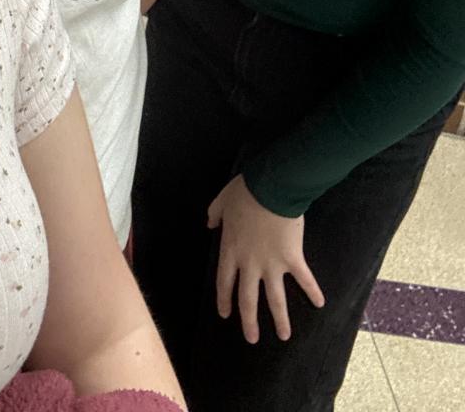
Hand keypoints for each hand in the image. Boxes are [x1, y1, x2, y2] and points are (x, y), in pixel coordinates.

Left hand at [207, 174, 324, 343]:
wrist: (271, 189)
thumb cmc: (245, 193)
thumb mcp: (222, 201)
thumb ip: (214, 214)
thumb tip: (209, 224)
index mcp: (231, 250)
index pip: (224, 281)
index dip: (224, 299)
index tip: (225, 315)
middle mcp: (250, 264)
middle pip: (247, 299)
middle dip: (249, 321)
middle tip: (252, 339)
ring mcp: (272, 264)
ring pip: (275, 298)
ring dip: (280, 319)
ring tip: (284, 336)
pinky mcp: (293, 259)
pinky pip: (304, 279)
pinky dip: (313, 291)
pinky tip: (320, 304)